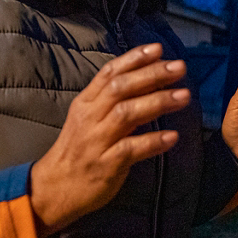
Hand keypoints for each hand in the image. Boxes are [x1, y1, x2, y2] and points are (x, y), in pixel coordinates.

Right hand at [30, 44, 191, 234]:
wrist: (54, 188)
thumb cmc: (78, 150)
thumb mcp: (87, 118)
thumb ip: (111, 99)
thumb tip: (146, 78)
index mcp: (86, 103)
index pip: (109, 73)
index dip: (134, 59)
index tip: (158, 49)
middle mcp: (90, 117)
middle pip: (120, 88)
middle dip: (151, 75)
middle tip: (179, 67)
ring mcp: (97, 141)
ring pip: (126, 114)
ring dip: (157, 102)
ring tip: (184, 96)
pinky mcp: (105, 164)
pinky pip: (131, 149)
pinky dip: (152, 141)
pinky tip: (172, 137)